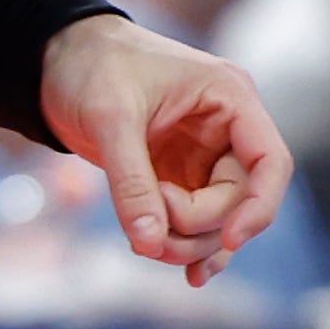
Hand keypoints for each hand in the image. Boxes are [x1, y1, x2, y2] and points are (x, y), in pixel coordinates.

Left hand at [37, 12, 293, 286]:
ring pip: (218, 218)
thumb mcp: (110, 118)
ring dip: (187, 242)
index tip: (229, 240)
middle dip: (197, 226)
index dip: (259, 207)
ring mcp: (204, 155)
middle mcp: (226, 128)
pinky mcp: (180, 175)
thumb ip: (131, 181)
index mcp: (229, 97)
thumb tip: (150, 242)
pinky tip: (179, 268)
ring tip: (143, 245)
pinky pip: (196, 220)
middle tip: (149, 233)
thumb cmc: (92, 66)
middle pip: (239, 200)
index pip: (271, 162)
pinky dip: (185, 244)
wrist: (59, 59)